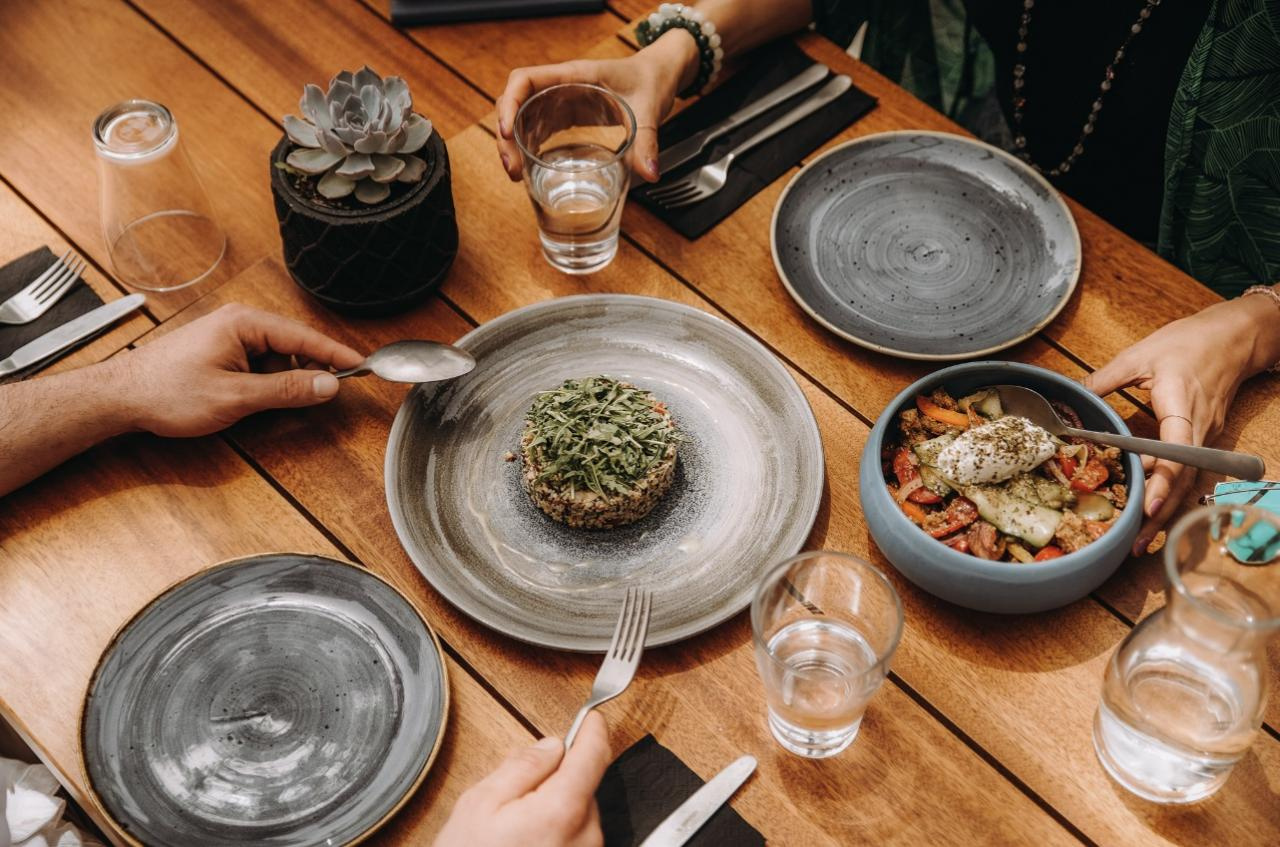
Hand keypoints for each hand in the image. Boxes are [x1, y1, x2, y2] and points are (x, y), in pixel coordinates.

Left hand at [119, 303, 364, 437]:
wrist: (120, 398)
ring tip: (267, 404)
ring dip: (279, 381)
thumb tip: (328, 385)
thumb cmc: (168, 393)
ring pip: (275, 358)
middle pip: (292, 346)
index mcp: (244, 323)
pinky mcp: (219, 350)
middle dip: (306, 372)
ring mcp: (227, 336)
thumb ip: (287, 389)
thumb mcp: (237, 397)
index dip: (335, 354)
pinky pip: (257, 363)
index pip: (304, 336)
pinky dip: (263, 382)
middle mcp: (238, 322)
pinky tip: (253, 400)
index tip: (361, 365)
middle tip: (321, 395)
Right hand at [434, 712, 611, 846]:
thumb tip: (551, 745)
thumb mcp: (480, 805)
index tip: (592, 718)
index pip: (595, 754)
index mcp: (562, 809)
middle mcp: (586, 834)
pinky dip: (558, 833)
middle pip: (585, 784)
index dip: (593, 730)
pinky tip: (527, 845)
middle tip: (518, 795)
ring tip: (516, 830)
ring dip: (557, 809)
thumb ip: (521, 766)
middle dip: (559, 778)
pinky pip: (577, 838)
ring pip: (581, 812)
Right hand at [496, 31, 699, 183]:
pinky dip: (528, 147)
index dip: (509, 103)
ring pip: (522, 118)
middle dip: (506, 136)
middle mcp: (560, 86)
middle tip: (513, 169)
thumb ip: (647, 142)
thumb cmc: (650, 80)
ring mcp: (560, 100)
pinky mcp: (566, 115)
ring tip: (516, 175)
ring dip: (513, 145)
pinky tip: (528, 168)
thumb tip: (650, 174)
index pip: (525, 79)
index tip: (506, 131)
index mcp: (574, 75)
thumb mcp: (649, 110)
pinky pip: (538, 128)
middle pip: (515, 103)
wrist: (658, 75)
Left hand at [1084, 294, 1279, 554]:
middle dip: (1162, 514)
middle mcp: (1199, 429)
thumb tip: (1071, 396)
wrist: (1236, 337)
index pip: (1177, 450)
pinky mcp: (1205, 439)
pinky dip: (1173, 495)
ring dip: (1167, 512)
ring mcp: (1206, 437)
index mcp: (1181, 406)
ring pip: (1188, 482)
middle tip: (1136, 544)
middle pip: (1184, 480)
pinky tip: (1154, 514)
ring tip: (1142, 542)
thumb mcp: (1140, 355)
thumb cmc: (1189, 342)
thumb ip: (1104, 379)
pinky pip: (1190, 474)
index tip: (1149, 505)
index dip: (1163, 480)